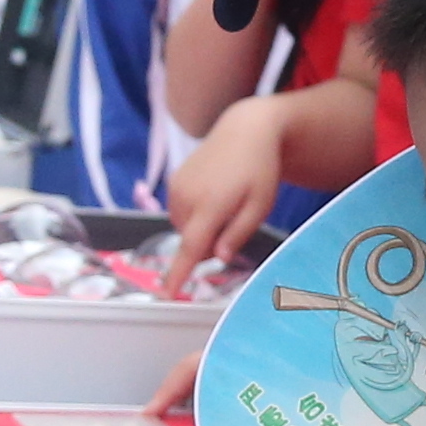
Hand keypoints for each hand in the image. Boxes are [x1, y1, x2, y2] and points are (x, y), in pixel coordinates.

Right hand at [164, 100, 282, 276]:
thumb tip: (217, 258)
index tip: (165, 295)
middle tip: (235, 220)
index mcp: (212, 205)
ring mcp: (176, 188)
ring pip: (184, 229)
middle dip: (210, 243)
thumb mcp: (259, 206)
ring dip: (201, 228)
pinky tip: (212, 195)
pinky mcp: (172, 181)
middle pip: (191, 242)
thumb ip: (237, 233)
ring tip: (224, 202)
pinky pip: (179, 213)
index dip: (178, 274)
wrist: (244, 131)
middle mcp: (187, 197)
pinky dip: (193, 214)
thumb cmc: (259, 171)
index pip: (191, 248)